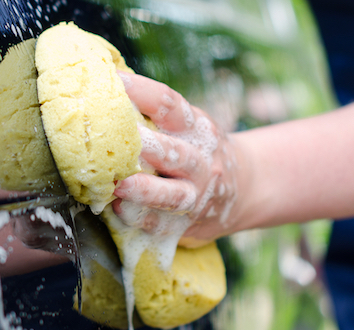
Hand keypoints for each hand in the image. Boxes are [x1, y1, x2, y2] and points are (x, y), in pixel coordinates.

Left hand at [112, 72, 241, 245]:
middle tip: (120, 140)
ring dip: (146, 189)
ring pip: (173, 193)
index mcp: (195, 128)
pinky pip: (164, 223)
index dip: (142, 92)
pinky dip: (142, 218)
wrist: (245, 188)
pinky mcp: (187, 223)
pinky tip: (121, 211)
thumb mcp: (189, 125)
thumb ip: (156, 112)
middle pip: (174, 152)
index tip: (115, 82)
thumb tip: (107, 81)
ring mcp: (196, 194)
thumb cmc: (199, 150)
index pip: (169, 105)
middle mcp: (200, 160)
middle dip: (147, 146)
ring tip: (120, 185)